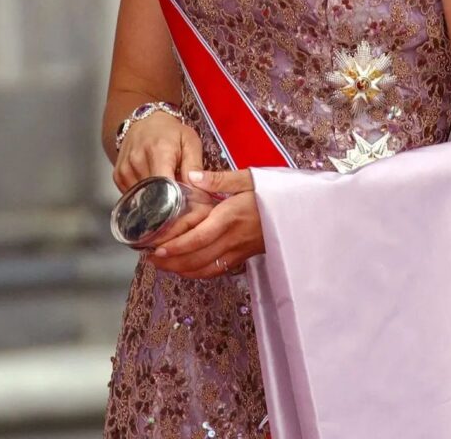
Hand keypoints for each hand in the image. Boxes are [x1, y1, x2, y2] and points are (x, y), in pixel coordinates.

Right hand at [112, 111, 202, 192]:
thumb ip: (194, 166)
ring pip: (142, 197)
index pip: (165, 187)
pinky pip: (133, 195)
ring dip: (154, 196)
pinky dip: (143, 193)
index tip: (184, 201)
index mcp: (159, 151)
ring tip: (163, 183)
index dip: (176, 199)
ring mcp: (125, 168)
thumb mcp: (190, 142)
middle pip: (154, 195)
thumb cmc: (171, 133)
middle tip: (176, 192)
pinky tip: (151, 182)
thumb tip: (196, 187)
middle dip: (167, 199)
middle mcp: (138, 160)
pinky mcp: (118, 175)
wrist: (146, 123)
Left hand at [146, 168, 263, 278]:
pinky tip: (185, 267)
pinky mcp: (243, 258)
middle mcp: (233, 238)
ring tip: (161, 263)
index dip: (178, 246)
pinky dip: (197, 273)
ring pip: (205, 269)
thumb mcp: (250, 177)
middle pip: (197, 258)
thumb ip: (219, 178)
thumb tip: (191, 176)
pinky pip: (217, 270)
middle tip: (150, 257)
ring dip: (181, 269)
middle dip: (171, 261)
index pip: (200, 237)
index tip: (158, 247)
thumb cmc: (274, 191)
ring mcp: (239, 252)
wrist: (301, 211)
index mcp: (232, 217)